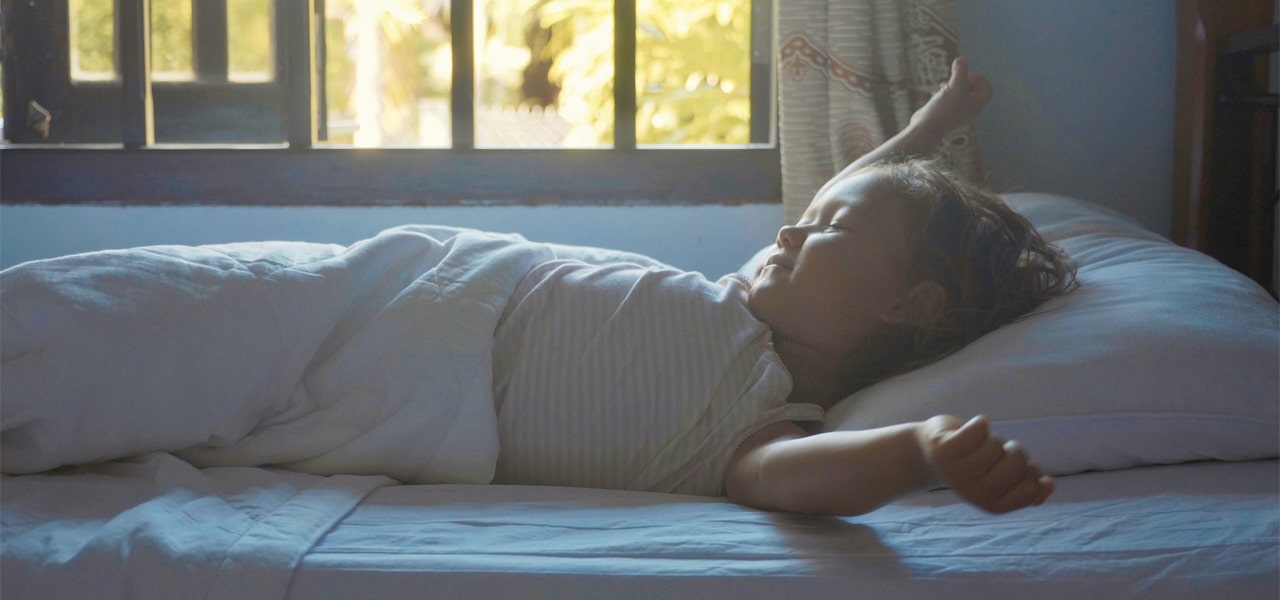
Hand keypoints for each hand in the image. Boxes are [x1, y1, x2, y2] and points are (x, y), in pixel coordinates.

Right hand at [908, 57, 993, 136]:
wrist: (926, 128)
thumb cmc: (944, 108)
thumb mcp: (955, 85)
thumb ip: (960, 70)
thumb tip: (961, 59)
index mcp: (977, 105)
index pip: (987, 89)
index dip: (979, 79)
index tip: (966, 76)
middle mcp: (969, 110)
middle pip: (972, 90)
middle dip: (963, 80)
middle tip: (954, 79)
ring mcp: (956, 113)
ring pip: (958, 94)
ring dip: (951, 85)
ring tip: (942, 86)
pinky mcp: (944, 114)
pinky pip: (947, 100)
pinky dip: (942, 94)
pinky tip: (934, 93)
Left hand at [918, 415, 1052, 513]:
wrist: (930, 453)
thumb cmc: (976, 464)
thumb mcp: (1004, 479)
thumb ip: (1029, 485)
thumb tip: (1048, 485)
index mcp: (992, 504)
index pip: (1033, 486)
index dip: (1030, 470)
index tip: (1013, 467)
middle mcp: (975, 494)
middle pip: (1019, 461)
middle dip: (1012, 450)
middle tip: (993, 454)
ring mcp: (958, 473)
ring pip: (998, 442)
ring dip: (990, 439)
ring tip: (974, 447)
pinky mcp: (945, 450)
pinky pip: (980, 427)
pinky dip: (979, 423)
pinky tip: (967, 431)